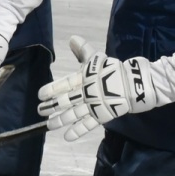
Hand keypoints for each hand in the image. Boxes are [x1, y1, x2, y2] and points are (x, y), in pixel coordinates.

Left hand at [38, 35, 163, 141]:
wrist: (135, 83)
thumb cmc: (113, 70)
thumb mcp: (97, 58)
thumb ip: (83, 51)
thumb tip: (72, 38)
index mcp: (85, 77)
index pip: (65, 83)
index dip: (52, 89)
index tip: (40, 95)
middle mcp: (87, 92)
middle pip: (66, 100)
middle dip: (51, 106)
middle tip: (40, 111)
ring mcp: (94, 105)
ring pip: (73, 114)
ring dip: (60, 120)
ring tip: (48, 125)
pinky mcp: (103, 115)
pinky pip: (88, 124)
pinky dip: (78, 131)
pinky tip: (67, 137)